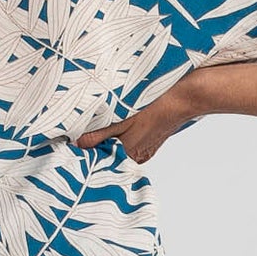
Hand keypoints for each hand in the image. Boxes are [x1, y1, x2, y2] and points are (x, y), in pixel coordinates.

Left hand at [74, 79, 198, 164]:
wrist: (184, 97)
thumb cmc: (155, 105)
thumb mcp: (120, 116)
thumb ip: (98, 133)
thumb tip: (77, 144)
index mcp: (127, 154)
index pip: (99, 157)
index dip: (85, 148)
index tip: (72, 139)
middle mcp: (136, 157)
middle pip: (108, 153)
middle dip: (96, 142)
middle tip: (83, 129)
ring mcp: (144, 150)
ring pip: (118, 146)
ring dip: (109, 136)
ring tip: (101, 122)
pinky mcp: (149, 141)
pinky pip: (129, 142)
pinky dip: (121, 134)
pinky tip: (119, 121)